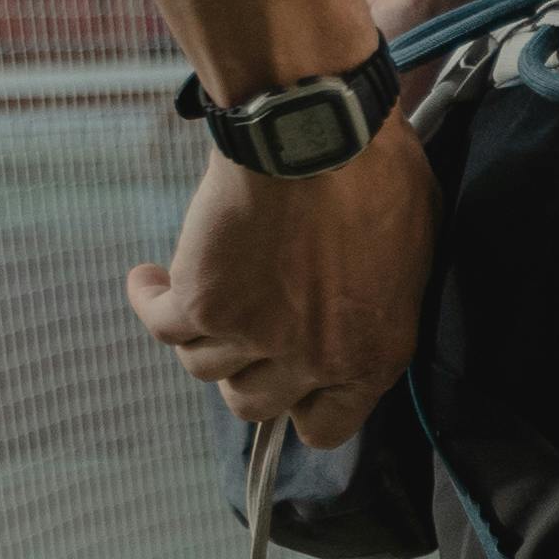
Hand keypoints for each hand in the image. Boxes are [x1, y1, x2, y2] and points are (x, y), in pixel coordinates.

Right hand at [131, 125, 435, 450]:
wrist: (320, 131)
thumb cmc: (376, 173)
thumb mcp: (410, 251)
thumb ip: (380, 299)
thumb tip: (358, 302)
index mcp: (373, 356)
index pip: (326, 427)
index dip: (300, 405)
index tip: (287, 379)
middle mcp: (315, 359)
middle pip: (255, 404)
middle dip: (244, 372)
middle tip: (239, 333)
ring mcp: (257, 337)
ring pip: (204, 368)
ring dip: (198, 335)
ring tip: (192, 297)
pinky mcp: (206, 304)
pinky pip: (162, 326)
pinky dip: (149, 302)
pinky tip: (147, 282)